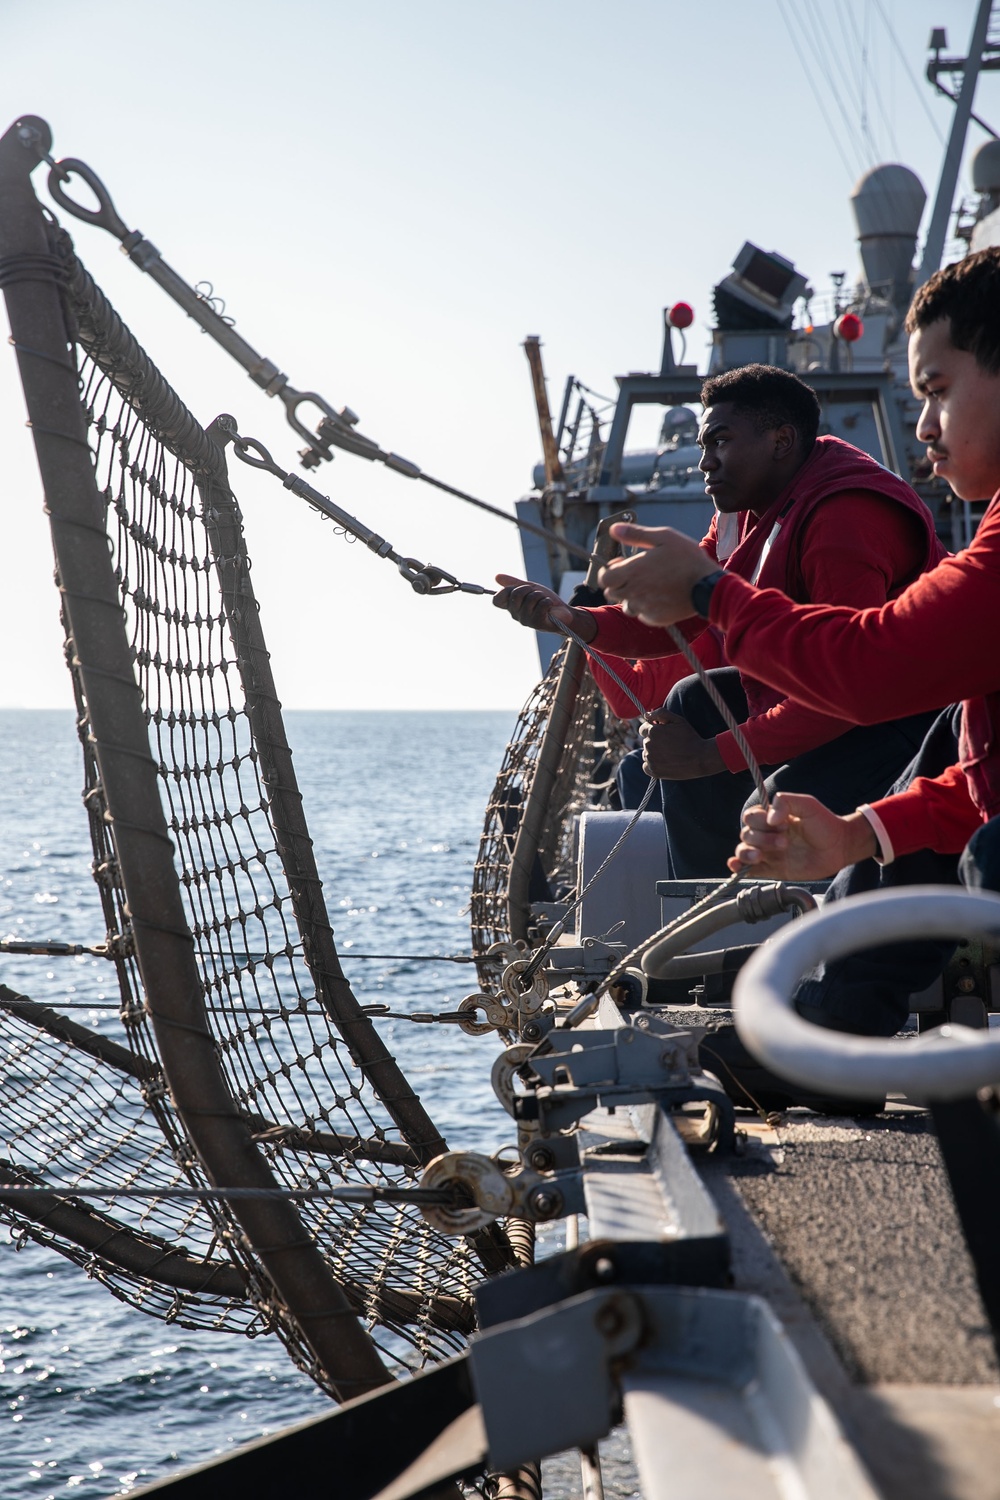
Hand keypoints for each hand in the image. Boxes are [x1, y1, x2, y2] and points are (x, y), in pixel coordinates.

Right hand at [492, 574, 596, 640]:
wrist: (561, 612)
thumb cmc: (544, 600)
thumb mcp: (529, 588)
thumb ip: (513, 583)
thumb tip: (496, 576)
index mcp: (511, 607)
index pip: (497, 600)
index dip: (505, 591)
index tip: (516, 589)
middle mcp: (515, 615)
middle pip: (515, 594)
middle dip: (528, 589)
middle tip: (536, 594)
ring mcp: (525, 620)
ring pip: (530, 598)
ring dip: (541, 596)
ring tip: (544, 601)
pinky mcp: (537, 623)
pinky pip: (541, 605)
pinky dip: (547, 602)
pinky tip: (549, 607)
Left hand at [598, 523, 715, 626]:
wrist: (709, 587)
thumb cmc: (687, 558)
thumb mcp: (664, 537)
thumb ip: (636, 534)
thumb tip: (614, 529)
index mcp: (633, 571)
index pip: (604, 578)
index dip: (609, 571)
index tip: (621, 566)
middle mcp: (634, 592)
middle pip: (611, 593)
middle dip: (618, 584)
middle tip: (636, 575)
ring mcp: (644, 608)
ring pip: (626, 605)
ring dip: (631, 597)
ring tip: (649, 587)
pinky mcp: (655, 619)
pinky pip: (642, 615)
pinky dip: (646, 607)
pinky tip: (660, 597)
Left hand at [640, 709, 724, 779]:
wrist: (700, 758)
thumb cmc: (690, 738)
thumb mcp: (678, 720)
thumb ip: (661, 713)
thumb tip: (646, 715)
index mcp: (652, 731)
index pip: (643, 729)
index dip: (653, 730)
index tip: (663, 734)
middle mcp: (648, 745)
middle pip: (646, 741)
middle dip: (655, 741)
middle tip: (671, 744)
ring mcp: (650, 759)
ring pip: (646, 754)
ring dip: (654, 753)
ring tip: (670, 754)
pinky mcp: (653, 771)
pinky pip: (646, 766)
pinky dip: (652, 765)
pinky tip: (665, 762)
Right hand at [728, 792, 877, 880]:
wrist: (840, 847)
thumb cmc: (825, 823)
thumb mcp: (807, 804)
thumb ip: (786, 802)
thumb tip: (770, 818)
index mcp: (772, 818)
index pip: (751, 817)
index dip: (760, 821)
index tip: (781, 824)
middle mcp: (767, 834)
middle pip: (746, 835)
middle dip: (762, 839)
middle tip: (785, 843)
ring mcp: (769, 853)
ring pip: (743, 851)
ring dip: (747, 853)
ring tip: (760, 856)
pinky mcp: (773, 869)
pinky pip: (750, 870)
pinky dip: (739, 868)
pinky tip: (737, 866)